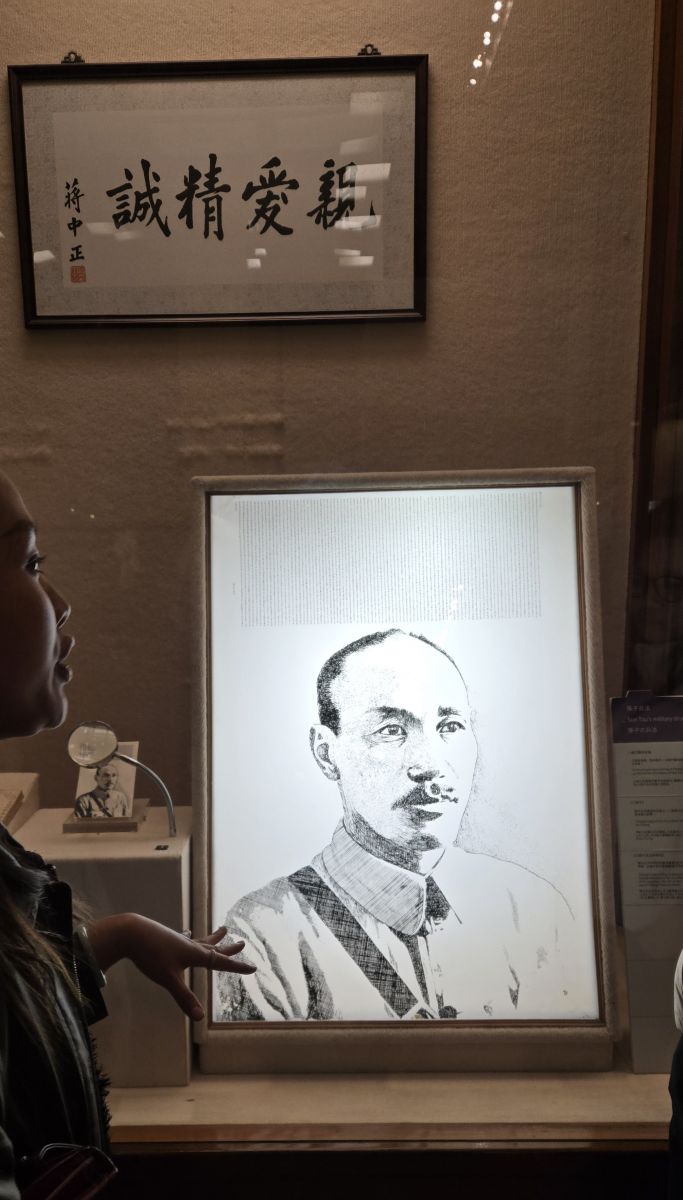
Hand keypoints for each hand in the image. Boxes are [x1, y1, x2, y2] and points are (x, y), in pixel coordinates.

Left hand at [87, 915, 255, 1020]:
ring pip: (201, 940)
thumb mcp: (168, 979)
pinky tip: (186, 933)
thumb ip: (184, 998)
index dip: (237, 967)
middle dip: (228, 949)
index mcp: (195, 954)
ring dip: (214, 938)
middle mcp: (190, 946)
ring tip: (223, 929)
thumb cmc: (151, 955)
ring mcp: (179, 940)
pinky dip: (190, 936)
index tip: (253, 968)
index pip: (220, 963)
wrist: (131, 932)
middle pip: (214, 948)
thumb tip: (200, 1018)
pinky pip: (186, 938)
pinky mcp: (168, 938)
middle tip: (242, 942)